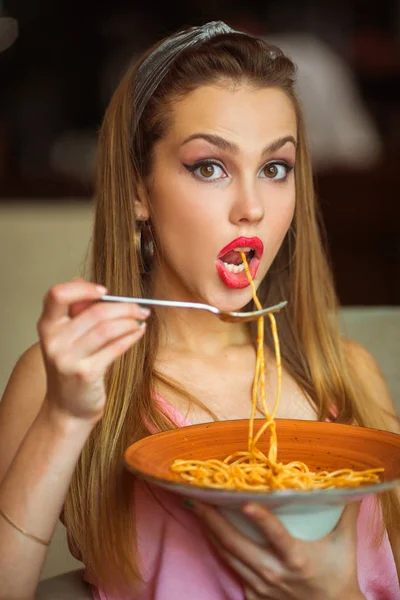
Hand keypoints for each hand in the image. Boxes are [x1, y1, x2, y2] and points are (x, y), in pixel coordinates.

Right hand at [37, 278, 148, 422]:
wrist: (67, 409)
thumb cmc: (71, 369)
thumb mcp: (67, 338)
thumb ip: (76, 313)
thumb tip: (87, 284)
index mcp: (47, 326)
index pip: (57, 295)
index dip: (83, 288)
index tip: (105, 291)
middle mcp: (54, 341)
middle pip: (94, 312)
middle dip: (124, 307)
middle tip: (140, 308)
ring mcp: (68, 359)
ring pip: (107, 328)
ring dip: (130, 321)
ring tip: (141, 320)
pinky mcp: (86, 373)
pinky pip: (115, 347)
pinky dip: (131, 337)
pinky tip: (138, 332)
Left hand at [191, 500, 363, 599]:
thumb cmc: (339, 574)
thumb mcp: (346, 544)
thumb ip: (347, 512)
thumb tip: (352, 484)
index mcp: (297, 559)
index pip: (277, 536)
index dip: (261, 519)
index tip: (245, 502)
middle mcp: (275, 573)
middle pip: (237, 545)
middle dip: (213, 520)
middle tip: (197, 498)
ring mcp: (261, 587)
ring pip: (228, 556)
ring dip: (211, 532)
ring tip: (197, 509)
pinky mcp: (254, 596)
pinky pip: (232, 569)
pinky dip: (220, 550)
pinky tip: (210, 533)